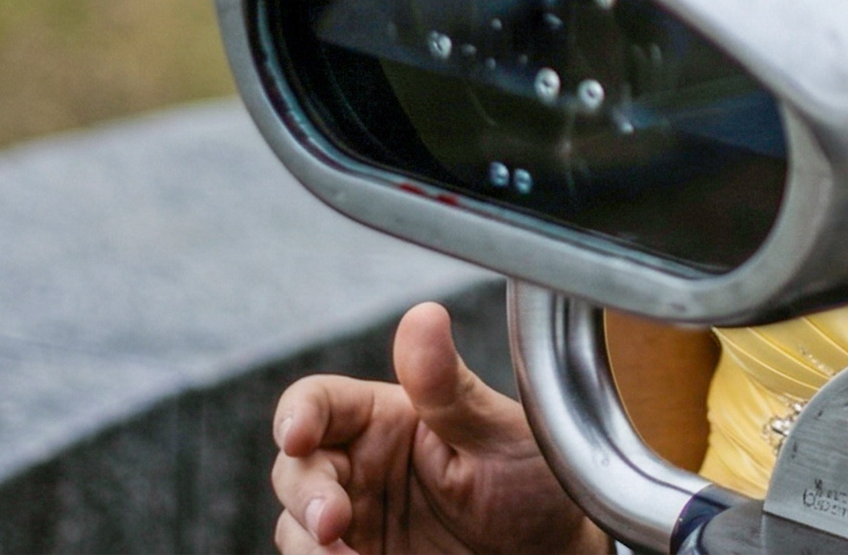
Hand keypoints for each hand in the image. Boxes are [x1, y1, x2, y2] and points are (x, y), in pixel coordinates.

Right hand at [270, 301, 607, 554]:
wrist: (552, 553)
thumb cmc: (535, 482)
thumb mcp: (499, 433)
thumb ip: (448, 387)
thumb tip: (423, 316)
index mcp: (388, 417)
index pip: (319, 402)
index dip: (297, 414)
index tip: (297, 437)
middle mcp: (363, 465)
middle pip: (295, 468)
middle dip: (304, 494)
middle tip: (332, 521)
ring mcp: (359, 518)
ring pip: (295, 526)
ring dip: (308, 544)